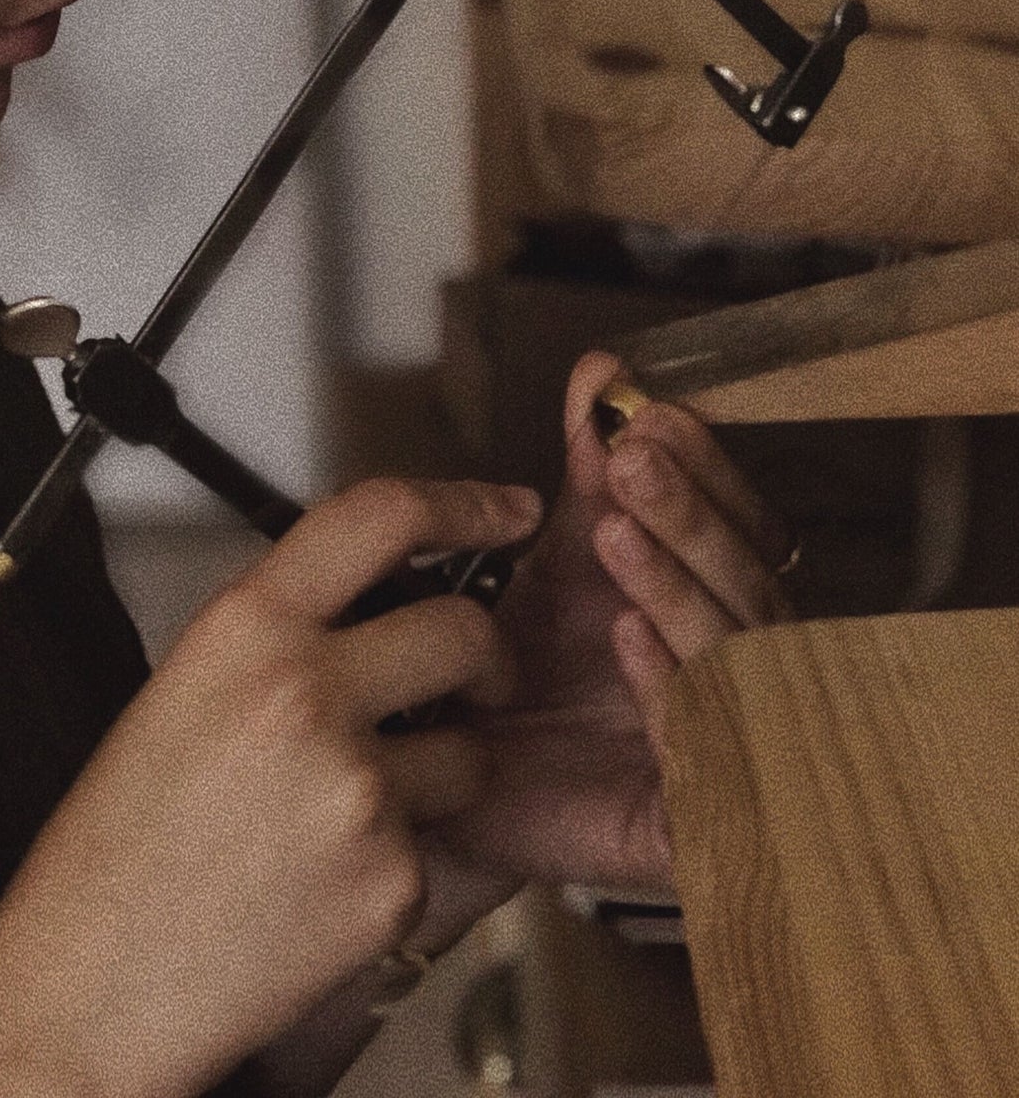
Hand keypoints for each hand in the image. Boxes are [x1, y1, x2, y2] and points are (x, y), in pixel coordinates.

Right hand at [0, 477, 542, 1097]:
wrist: (89, 989)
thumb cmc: (117, 852)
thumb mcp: (180, 692)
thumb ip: (275, 638)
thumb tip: (366, 609)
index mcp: (244, 628)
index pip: (382, 516)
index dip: (464, 502)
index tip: (505, 509)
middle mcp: (305, 691)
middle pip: (465, 628)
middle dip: (482, 656)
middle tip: (471, 681)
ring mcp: (357, 786)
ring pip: (472, 749)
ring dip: (445, 768)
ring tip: (357, 808)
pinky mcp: (392, 877)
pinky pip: (439, 842)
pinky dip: (402, 859)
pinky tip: (328, 879)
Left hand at [431, 349, 795, 896]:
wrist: (443, 790)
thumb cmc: (511, 682)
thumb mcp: (553, 560)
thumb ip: (588, 474)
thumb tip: (604, 371)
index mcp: (712, 605)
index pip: (747, 528)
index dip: (709, 471)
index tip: (651, 414)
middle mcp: (736, 672)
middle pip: (752, 585)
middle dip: (691, 515)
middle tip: (633, 460)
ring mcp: (726, 749)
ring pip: (734, 658)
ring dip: (675, 583)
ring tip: (615, 531)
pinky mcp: (694, 824)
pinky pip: (702, 754)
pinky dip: (667, 687)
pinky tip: (626, 635)